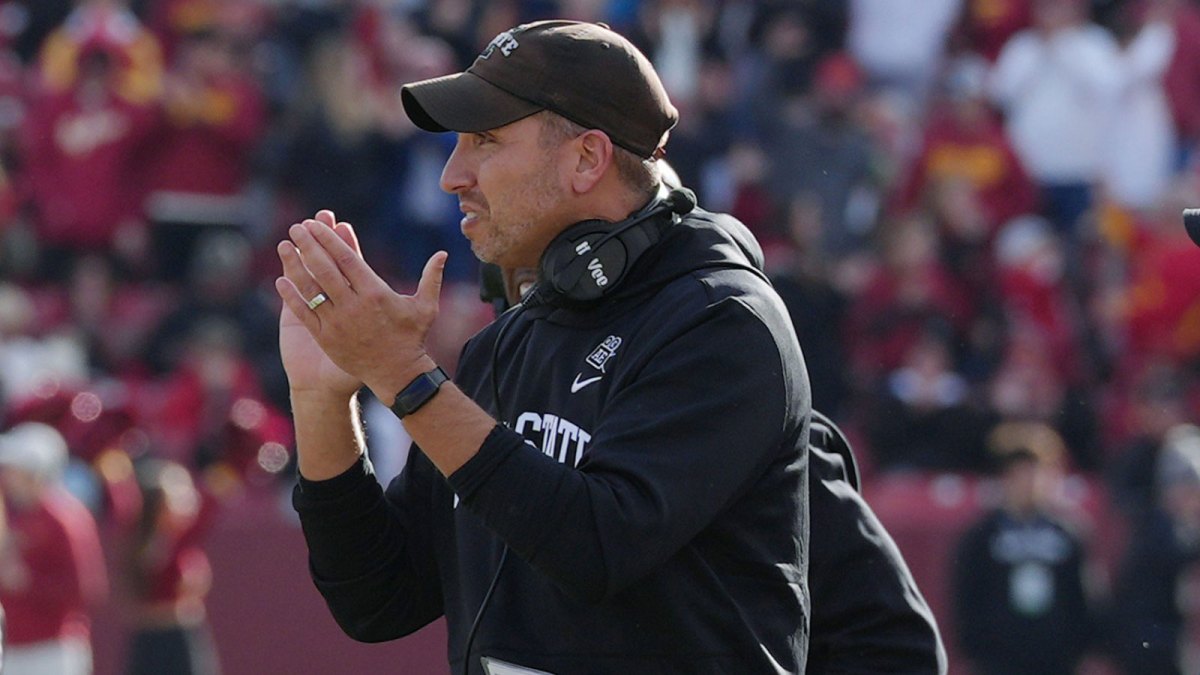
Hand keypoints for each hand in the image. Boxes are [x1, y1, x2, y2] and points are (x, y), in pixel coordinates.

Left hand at [275, 210, 446, 403]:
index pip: (347, 259)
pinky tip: (281, 281)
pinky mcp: (326, 338)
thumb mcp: (425, 308)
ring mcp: (338, 322)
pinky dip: (292, 297)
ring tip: (284, 246)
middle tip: (297, 227)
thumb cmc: (412, 339)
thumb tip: (442, 254)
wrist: (397, 375)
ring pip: (312, 289)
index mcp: (376, 293)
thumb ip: (431, 278)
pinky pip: (305, 314)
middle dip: (309, 245)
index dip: (330, 239)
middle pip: (326, 269)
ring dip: (296, 265)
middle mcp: (354, 306)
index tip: (317, 224)